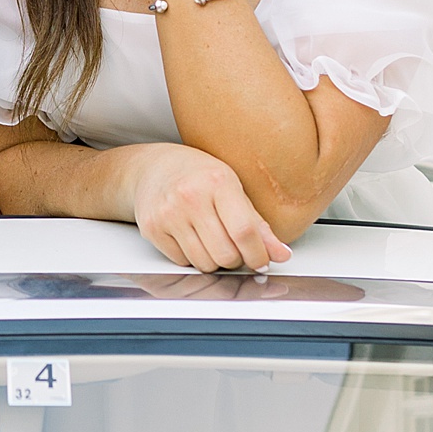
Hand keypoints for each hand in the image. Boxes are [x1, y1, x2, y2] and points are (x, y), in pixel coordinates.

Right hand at [125, 143, 290, 273]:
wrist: (153, 167)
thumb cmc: (198, 175)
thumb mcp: (233, 188)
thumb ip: (258, 224)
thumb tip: (281, 254)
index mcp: (217, 182)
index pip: (244, 231)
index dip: (258, 254)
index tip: (262, 260)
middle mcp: (190, 197)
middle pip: (225, 254)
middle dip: (236, 260)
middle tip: (236, 249)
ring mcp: (168, 214)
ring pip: (204, 264)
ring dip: (215, 262)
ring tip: (214, 242)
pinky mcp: (152, 229)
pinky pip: (182, 262)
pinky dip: (193, 258)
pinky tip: (192, 239)